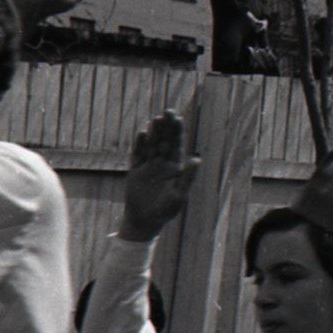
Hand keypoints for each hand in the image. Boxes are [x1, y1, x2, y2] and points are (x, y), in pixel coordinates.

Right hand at [120, 109, 200, 239]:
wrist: (145, 221)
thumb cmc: (165, 211)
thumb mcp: (179, 195)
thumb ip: (187, 177)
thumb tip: (197, 159)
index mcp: (175, 168)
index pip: (177, 145)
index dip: (177, 132)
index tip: (177, 118)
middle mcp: (162, 164)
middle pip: (164, 141)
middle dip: (166, 127)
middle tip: (168, 111)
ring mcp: (148, 166)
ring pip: (151, 145)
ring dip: (153, 132)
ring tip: (156, 119)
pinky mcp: (135, 171)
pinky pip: (137, 154)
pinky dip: (139, 144)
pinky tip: (142, 133)